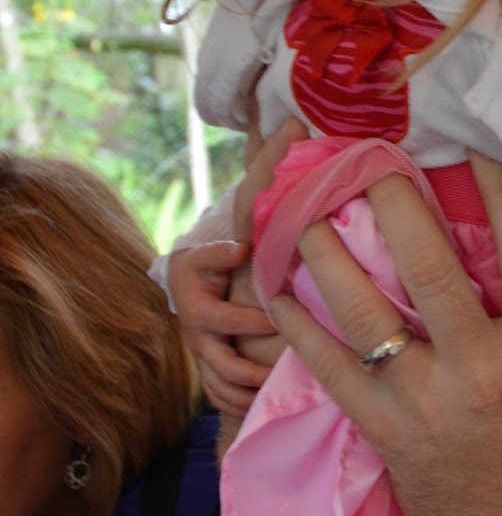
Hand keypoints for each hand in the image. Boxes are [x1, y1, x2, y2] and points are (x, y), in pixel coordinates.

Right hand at [167, 238, 275, 414]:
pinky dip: (234, 406)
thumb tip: (242, 249)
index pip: (229, 322)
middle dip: (253, 374)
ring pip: (219, 388)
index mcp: (199, 312)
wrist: (181, 284)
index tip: (284, 323)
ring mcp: (201, 358)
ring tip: (273, 399)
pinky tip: (257, 409)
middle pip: (223, 366)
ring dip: (245, 397)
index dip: (255, 324)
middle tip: (282, 375)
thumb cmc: (201, 267)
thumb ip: (222, 252)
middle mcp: (198, 341)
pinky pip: (215, 395)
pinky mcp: (205, 368)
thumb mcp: (206, 254)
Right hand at [170, 116, 307, 415]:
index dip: (213, 258)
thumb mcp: (261, 209)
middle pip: (203, 323)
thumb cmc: (255, 248)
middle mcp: (192, 306)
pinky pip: (221, 393)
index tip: (240, 250)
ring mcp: (200, 344)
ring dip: (243, 369)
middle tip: (274, 319)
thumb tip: (297, 119)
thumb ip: (273, 168)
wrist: (239, 299)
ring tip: (278, 366)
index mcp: (197, 266)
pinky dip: (241, 395)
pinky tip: (269, 393)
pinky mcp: (214, 374)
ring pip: (213, 365)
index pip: (190, 264)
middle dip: (239, 324)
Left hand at [269, 152, 501, 515]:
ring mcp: (427, 402)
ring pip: (368, 314)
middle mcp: (484, 370)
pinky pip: (332, 370)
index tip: (477, 136)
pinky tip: (274, 286)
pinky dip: (300, 326)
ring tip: (304, 206)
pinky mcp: (383, 433)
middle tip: (367, 153)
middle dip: (395, 204)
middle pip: (432, 269)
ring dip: (330, 255)